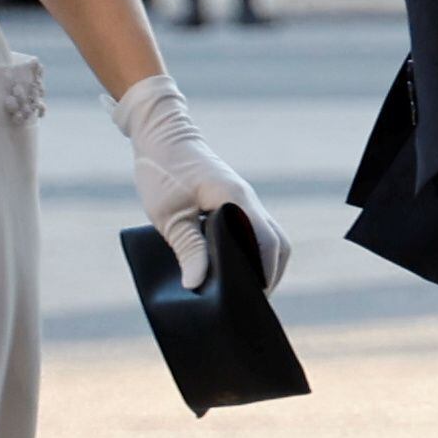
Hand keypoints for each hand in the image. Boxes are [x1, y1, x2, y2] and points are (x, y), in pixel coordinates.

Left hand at [111, 73, 288, 291]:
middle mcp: (247, 200)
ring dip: (262, 262)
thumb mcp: (169, 215)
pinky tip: (232, 267)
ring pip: (269, 236)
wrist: (160, 136)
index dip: (264, 274)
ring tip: (243, 290)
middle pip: (277, 242)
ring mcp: (243, 200)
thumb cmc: (162, 171)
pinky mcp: (234, 202)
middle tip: (250, 301)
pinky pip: (253, 229)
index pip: (266, 242)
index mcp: (236, 199)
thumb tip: (197, 284)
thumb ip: (187, 248)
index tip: (252, 300)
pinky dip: (251, 250)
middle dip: (269, 273)